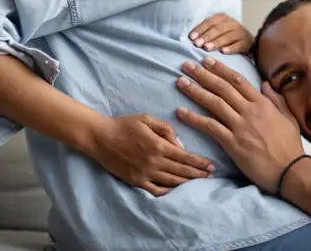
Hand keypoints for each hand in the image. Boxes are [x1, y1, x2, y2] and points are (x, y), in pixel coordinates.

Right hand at [87, 115, 214, 195]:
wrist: (99, 137)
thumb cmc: (124, 124)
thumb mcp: (147, 119)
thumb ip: (167, 129)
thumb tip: (181, 144)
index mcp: (158, 145)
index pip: (185, 156)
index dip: (200, 162)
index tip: (211, 166)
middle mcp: (153, 162)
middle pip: (181, 171)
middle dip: (198, 173)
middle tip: (211, 175)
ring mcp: (144, 174)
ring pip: (171, 181)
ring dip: (187, 183)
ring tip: (199, 183)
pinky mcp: (136, 181)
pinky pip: (156, 190)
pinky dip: (169, 191)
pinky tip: (178, 191)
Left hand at [175, 57, 305, 192]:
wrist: (290, 171)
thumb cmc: (290, 146)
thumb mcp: (288, 118)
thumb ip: (276, 100)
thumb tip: (266, 84)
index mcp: (263, 104)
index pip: (238, 80)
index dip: (221, 69)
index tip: (207, 61)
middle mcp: (250, 111)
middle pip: (222, 88)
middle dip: (203, 74)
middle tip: (186, 65)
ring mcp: (241, 127)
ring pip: (214, 103)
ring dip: (195, 91)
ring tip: (180, 82)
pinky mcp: (233, 143)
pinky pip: (210, 127)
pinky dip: (194, 118)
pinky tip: (181, 112)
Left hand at [190, 13, 253, 53]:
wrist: (248, 42)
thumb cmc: (227, 37)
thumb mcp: (218, 30)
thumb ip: (207, 31)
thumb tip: (192, 39)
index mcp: (224, 18)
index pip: (210, 21)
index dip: (201, 29)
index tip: (192, 38)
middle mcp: (233, 23)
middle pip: (218, 29)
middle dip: (206, 36)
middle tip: (197, 44)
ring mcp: (241, 33)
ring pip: (227, 37)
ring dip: (216, 42)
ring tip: (206, 48)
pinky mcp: (246, 43)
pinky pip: (238, 45)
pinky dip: (230, 48)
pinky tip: (222, 52)